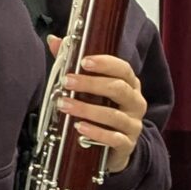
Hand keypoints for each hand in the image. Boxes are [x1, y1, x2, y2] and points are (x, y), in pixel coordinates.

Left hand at [49, 36, 148, 174]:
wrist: (116, 148)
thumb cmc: (103, 111)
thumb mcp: (92, 89)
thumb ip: (75, 65)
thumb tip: (54, 41)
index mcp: (130, 85)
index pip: (123, 69)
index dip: (104, 63)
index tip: (83, 61)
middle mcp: (135, 102)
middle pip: (118, 88)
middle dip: (90, 84)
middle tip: (67, 81)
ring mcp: (133, 124)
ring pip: (113, 115)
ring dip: (86, 109)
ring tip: (64, 105)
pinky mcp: (127, 144)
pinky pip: (114, 139)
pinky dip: (95, 133)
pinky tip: (79, 127)